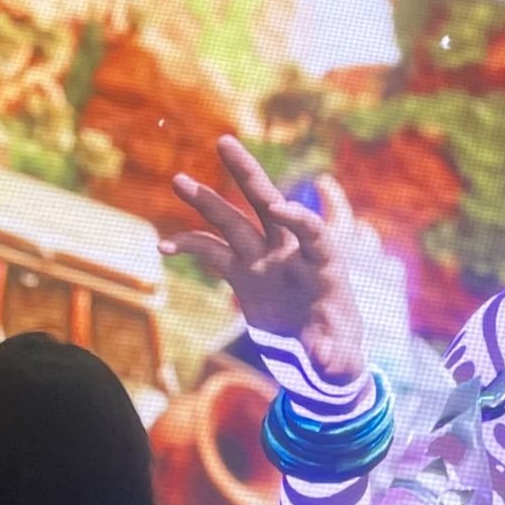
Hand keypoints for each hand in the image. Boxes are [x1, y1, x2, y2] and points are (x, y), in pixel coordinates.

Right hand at [166, 137, 368, 386]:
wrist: (318, 357)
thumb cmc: (337, 355)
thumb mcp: (341, 362)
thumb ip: (334, 356)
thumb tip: (322, 357)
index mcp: (323, 267)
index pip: (313, 232)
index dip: (299, 217)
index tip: (280, 209)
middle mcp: (291, 254)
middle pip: (268, 205)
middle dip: (248, 175)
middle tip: (224, 142)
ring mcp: (263, 261)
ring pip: (233, 223)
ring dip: (206, 202)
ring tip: (177, 180)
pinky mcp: (242, 275)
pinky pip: (212, 254)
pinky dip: (189, 248)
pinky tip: (163, 247)